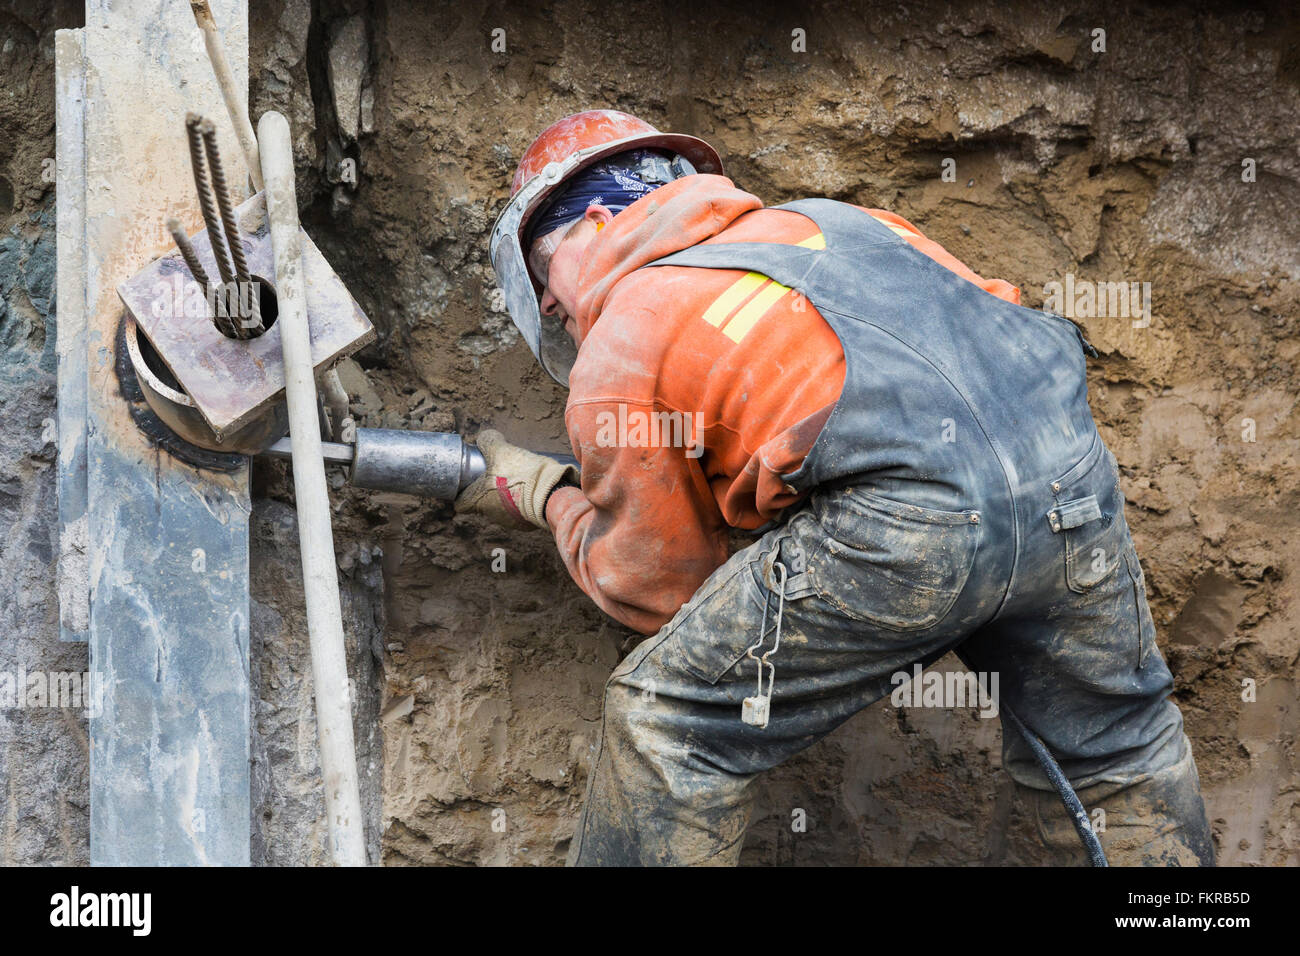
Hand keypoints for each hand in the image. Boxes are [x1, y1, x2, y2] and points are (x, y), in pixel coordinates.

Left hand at [454, 429, 578, 529]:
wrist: (549, 494)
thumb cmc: (520, 474)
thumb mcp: (501, 450)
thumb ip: (488, 441)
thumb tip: (484, 439)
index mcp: (478, 500)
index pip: (460, 503)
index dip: (462, 492)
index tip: (469, 481)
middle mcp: (490, 514)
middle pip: (482, 502)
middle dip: (488, 489)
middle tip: (499, 473)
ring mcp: (508, 521)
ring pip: (501, 506)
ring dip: (506, 495)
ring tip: (518, 479)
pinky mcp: (525, 524)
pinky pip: (518, 511)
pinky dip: (521, 502)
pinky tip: (530, 489)